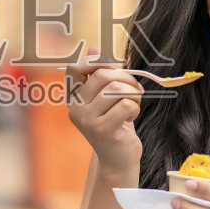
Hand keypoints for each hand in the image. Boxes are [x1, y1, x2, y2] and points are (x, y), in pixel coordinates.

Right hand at [65, 55, 142, 179]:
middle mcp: (76, 109)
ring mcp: (87, 120)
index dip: (95, 61)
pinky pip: (126, 105)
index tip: (113, 69)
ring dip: (133, 94)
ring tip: (133, 104)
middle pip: (103, 75)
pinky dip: (135, 108)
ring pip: (116, 89)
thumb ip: (100, 75)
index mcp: (73, 98)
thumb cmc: (115, 124)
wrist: (118, 159)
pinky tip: (130, 118)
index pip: (74, 68)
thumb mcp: (106, 99)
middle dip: (126, 78)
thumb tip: (93, 49)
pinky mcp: (103, 130)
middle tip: (136, 90)